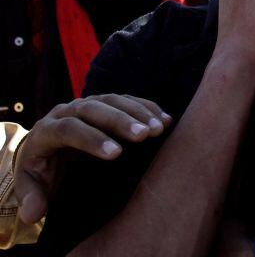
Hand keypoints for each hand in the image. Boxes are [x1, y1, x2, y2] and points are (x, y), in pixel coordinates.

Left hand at [14, 94, 171, 224]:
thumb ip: (30, 196)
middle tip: (145, 135)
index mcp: (47, 129)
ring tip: (159, 128)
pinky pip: (128, 100)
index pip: (69, 128)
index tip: (116, 154)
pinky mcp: (106, 103)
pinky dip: (147, 108)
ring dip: (139, 112)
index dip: (92, 139)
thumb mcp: (29, 183)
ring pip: (114, 100)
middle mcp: (68, 110)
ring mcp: (89, 103)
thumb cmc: (41, 168)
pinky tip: (166, 121)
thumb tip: (32, 214)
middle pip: (95, 109)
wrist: (46, 147)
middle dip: (121, 121)